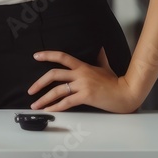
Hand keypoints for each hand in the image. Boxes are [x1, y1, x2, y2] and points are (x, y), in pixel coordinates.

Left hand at [27, 48, 142, 112]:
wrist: (126, 93)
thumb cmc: (116, 81)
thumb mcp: (105, 66)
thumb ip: (100, 57)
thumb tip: (100, 48)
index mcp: (82, 66)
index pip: (62, 57)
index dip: (47, 55)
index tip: (35, 56)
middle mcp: (80, 74)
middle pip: (54, 74)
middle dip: (39, 83)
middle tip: (30, 90)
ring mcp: (82, 85)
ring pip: (57, 90)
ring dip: (44, 99)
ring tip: (35, 105)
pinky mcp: (86, 96)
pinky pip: (67, 102)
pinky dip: (55, 107)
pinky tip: (48, 110)